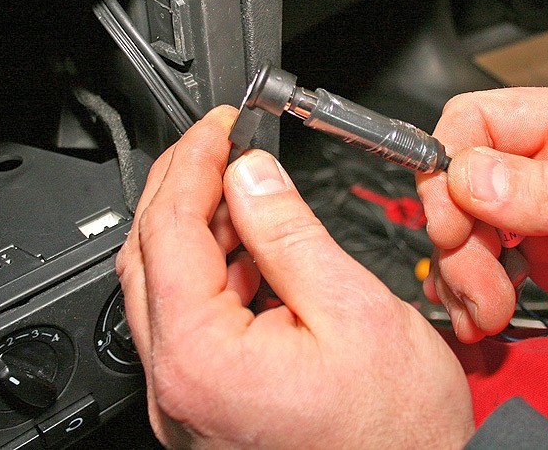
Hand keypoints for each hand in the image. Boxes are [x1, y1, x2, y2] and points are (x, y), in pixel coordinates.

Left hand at [116, 107, 473, 447]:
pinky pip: (186, 323)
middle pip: (149, 256)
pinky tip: (249, 249)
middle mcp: (177, 390)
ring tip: (246, 192)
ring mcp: (185, 404)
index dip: (196, 163)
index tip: (221, 127)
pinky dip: (211, 274)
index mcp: (203, 361)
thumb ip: (289, 233)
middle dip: (185, 187)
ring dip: (197, 229)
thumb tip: (249, 174)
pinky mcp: (203, 409)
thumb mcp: (354, 309)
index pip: (170, 231)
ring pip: (161, 288)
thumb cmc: (398, 435)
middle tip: (223, 145)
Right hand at [416, 85, 547, 340]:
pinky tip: (486, 316)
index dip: (449, 166)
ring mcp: (540, 208)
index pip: (476, 119)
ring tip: (491, 312)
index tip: (453, 219)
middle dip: (457, 237)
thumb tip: (474, 176)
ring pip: (462, 228)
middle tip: (480, 283)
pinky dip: (471, 294)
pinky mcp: (539, 252)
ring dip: (463, 274)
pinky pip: (482, 265)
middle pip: (458, 181)